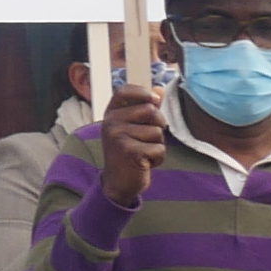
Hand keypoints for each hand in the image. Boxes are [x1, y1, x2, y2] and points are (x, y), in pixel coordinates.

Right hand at [96, 79, 168, 207]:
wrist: (118, 181)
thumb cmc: (129, 151)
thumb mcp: (134, 127)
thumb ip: (146, 108)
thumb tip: (160, 89)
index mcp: (111, 113)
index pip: (125, 91)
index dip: (143, 91)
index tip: (155, 99)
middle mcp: (110, 122)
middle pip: (150, 110)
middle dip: (159, 124)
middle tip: (148, 138)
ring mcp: (117, 136)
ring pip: (157, 132)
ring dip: (158, 144)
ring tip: (144, 152)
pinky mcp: (129, 151)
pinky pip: (159, 149)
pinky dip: (158, 158)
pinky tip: (145, 162)